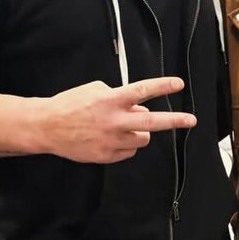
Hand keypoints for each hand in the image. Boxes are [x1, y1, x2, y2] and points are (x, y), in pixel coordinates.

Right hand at [37, 77, 194, 162]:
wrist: (47, 127)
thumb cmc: (70, 105)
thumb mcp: (94, 90)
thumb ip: (119, 97)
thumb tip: (139, 108)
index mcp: (110, 100)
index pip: (142, 91)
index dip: (162, 86)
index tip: (178, 84)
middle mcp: (114, 121)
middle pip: (152, 122)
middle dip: (175, 120)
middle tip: (191, 120)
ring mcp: (111, 140)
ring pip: (142, 139)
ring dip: (140, 132)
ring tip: (123, 127)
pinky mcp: (107, 155)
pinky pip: (129, 151)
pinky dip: (126, 144)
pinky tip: (111, 138)